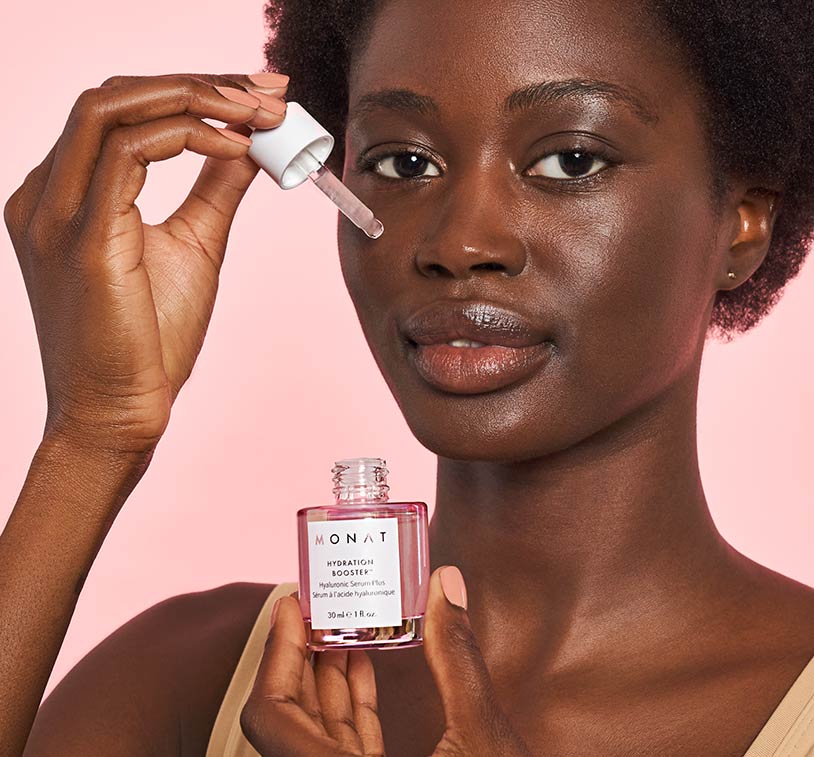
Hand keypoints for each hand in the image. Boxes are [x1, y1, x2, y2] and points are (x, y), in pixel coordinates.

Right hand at [3, 72, 287, 456]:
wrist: (120, 414)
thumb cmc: (151, 342)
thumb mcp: (194, 245)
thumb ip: (215, 189)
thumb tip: (251, 145)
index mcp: (67, 195)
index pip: (121, 111)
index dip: (191, 88)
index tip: (257, 93)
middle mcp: (47, 193)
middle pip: (116, 95)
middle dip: (200, 82)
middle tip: (268, 90)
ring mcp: (55, 212)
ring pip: (113, 108)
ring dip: (197, 98)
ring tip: (260, 112)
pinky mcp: (81, 238)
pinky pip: (128, 152)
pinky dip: (189, 137)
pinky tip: (238, 148)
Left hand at [240, 567, 531, 755]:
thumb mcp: (483, 738)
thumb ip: (457, 657)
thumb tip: (446, 583)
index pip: (271, 720)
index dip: (276, 656)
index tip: (291, 606)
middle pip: (288, 720)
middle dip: (299, 656)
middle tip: (316, 603)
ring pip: (313, 733)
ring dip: (322, 675)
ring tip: (339, 620)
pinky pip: (341, 747)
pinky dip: (346, 703)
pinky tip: (360, 662)